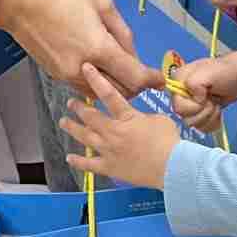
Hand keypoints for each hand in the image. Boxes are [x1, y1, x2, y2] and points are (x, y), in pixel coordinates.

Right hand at [0, 0, 161, 94]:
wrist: (17, 2)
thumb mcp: (101, 3)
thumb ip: (122, 32)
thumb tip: (131, 54)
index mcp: (99, 49)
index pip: (135, 78)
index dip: (152, 80)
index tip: (161, 79)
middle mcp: (84, 70)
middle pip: (121, 92)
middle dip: (136, 84)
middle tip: (140, 70)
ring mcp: (68, 77)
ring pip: (102, 93)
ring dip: (115, 85)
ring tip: (117, 65)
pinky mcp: (56, 76)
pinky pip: (85, 87)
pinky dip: (97, 82)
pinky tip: (96, 63)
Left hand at [63, 63, 180, 189]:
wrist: (172, 168)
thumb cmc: (169, 142)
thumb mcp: (159, 119)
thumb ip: (144, 115)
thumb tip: (139, 116)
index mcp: (127, 117)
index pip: (109, 94)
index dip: (96, 79)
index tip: (85, 68)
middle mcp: (113, 132)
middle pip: (90, 116)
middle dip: (78, 107)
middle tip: (71, 102)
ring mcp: (109, 151)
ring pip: (85, 137)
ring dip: (73, 128)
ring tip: (64, 122)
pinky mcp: (110, 168)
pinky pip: (89, 164)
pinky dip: (78, 161)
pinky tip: (69, 158)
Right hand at [171, 49, 236, 132]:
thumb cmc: (224, 72)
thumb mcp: (209, 73)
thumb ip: (195, 83)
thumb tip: (195, 99)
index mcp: (178, 82)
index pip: (178, 106)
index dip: (193, 106)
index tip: (206, 97)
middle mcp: (181, 95)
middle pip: (186, 118)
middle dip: (204, 112)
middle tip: (213, 101)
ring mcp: (190, 105)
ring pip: (194, 125)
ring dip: (210, 116)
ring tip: (216, 104)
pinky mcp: (200, 114)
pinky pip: (201, 127)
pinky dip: (212, 122)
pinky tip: (217, 112)